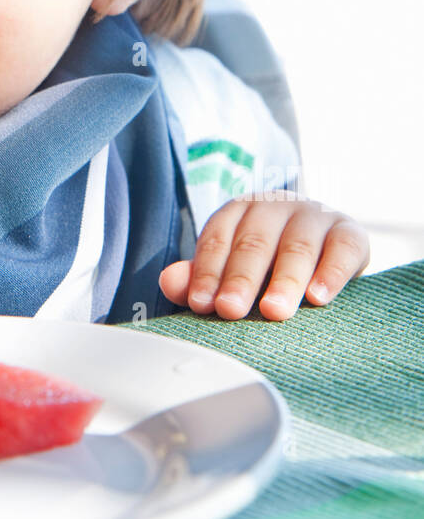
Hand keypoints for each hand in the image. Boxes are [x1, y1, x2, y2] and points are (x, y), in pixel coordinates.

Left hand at [159, 192, 369, 319]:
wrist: (326, 251)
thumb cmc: (267, 266)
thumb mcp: (232, 270)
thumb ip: (200, 277)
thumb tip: (168, 282)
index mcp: (239, 211)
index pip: (217, 239)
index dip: (207, 272)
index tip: (201, 304)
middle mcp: (275, 207)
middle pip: (254, 242)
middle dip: (240, 279)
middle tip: (230, 310)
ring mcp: (314, 215)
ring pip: (296, 246)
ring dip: (284, 281)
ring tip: (274, 311)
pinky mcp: (350, 231)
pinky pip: (342, 248)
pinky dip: (331, 272)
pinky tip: (319, 298)